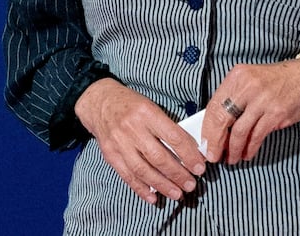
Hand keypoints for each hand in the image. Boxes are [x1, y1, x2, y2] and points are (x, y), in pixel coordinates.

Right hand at [74, 78, 204, 204]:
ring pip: (143, 170)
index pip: (173, 137)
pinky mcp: (110, 154)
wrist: (99, 101)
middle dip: (177, 174)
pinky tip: (153, 197)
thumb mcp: (151, 107)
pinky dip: (141, 188)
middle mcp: (131, 128)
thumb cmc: (130, 104)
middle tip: (190, 184)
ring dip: (162, 185)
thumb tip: (189, 151)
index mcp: (147, 113)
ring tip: (177, 193)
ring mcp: (119, 143)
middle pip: (158, 157)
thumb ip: (167, 127)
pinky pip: (127, 175)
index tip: (199, 168)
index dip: (189, 155)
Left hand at [203, 58, 299, 164]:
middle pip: (223, 119)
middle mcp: (248, 86)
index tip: (204, 143)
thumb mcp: (252, 80)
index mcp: (237, 76)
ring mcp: (263, 100)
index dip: (207, 128)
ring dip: (233, 149)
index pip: (214, 105)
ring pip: (240, 131)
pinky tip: (247, 154)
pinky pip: (257, 136)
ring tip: (231, 158)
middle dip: (215, 142)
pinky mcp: (277, 113)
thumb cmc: (279, 81)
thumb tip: (217, 125)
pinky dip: (250, 148)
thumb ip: (234, 97)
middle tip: (213, 156)